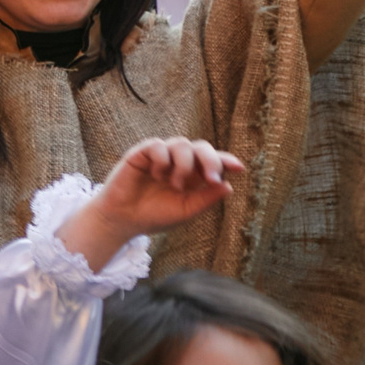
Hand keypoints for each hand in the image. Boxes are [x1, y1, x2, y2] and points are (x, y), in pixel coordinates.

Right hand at [61, 136, 245, 265]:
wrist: (124, 220)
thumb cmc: (155, 216)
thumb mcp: (185, 210)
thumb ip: (206, 198)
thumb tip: (228, 185)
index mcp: (192, 176)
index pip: (213, 162)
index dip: (226, 161)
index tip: (239, 168)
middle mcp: (178, 162)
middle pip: (201, 147)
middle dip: (210, 160)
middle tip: (210, 178)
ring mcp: (160, 156)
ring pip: (182, 144)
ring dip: (184, 164)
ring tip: (175, 184)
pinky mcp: (141, 153)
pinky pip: (158, 145)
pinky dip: (163, 159)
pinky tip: (157, 174)